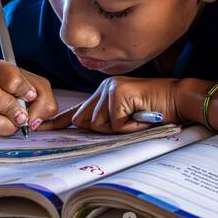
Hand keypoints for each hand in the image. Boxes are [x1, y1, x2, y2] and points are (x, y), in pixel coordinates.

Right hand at [0, 56, 58, 137]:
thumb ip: (42, 97)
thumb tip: (34, 121)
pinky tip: (1, 123)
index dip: (25, 91)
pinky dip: (0, 134)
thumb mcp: (29, 81)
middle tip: (22, 115)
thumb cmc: (8, 84)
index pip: (10, 79)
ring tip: (13, 121)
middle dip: (15, 111)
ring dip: (10, 126)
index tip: (29, 95)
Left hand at [41, 76, 180, 134]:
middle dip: (104, 129)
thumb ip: (107, 120)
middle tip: (129, 122)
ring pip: (99, 124)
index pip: (78, 110)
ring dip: (120, 129)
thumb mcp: (127, 117)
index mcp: (105, 92)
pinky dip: (129, 127)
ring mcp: (110, 88)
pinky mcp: (118, 93)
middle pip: (84, 121)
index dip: (58, 122)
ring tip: (138, 118)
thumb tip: (87, 129)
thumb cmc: (157, 110)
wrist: (178, 99)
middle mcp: (104, 87)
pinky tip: (141, 116)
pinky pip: (114, 123)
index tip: (39, 128)